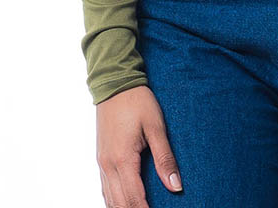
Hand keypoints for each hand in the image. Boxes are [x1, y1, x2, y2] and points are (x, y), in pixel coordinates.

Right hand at [95, 85, 182, 205]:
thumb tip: (176, 186)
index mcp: (122, 159)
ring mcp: (102, 162)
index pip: (134, 199)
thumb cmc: (137, 101)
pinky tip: (122, 204)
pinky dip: (113, 201)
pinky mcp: (101, 157)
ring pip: (109, 198)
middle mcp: (108, 165)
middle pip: (120, 204)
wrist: (115, 83)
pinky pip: (105, 188)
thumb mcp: (156, 126)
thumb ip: (165, 158)